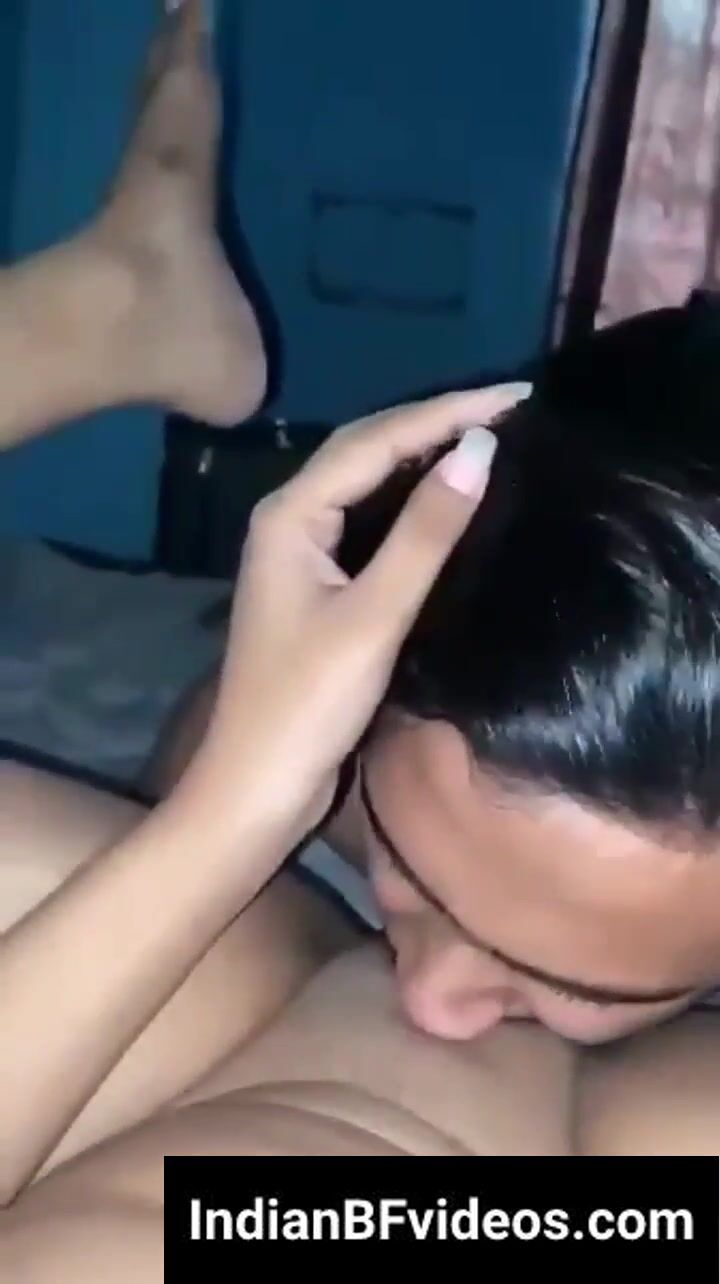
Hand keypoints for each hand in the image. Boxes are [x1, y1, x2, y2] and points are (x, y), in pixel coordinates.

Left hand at [190, 384, 529, 840]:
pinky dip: (411, 500)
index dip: (447, 411)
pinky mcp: (318, 583)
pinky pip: (368, 519)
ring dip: (425, 455)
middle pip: (368, 450)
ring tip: (492, 436)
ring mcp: (300, 552)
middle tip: (513, 408)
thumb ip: (425, 534)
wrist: (258, 783)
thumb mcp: (374, 616)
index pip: (376, 440)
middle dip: (437, 422)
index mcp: (290, 514)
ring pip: (367, 482)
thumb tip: (479, 449)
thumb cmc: (308, 703)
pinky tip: (449, 498)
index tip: (518, 395)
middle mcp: (288, 518)